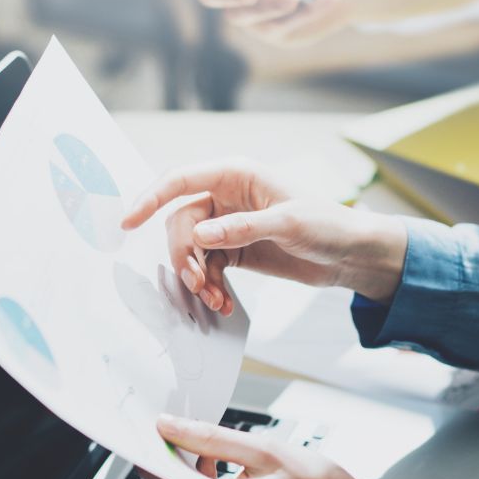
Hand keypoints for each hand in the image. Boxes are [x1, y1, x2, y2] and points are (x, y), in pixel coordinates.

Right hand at [121, 159, 406, 313]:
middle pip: (180, 222)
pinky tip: (222, 303)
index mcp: (237, 175)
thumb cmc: (328, 225)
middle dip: (183, 256)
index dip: (151, 198)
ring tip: (214, 299)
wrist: (350, 255)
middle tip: (198, 283)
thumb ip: (242, 228)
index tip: (128, 222)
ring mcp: (228, 224)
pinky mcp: (234, 249)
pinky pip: (205, 267)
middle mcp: (226, 196)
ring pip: (189, 248)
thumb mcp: (289, 224)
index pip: (181, 180)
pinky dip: (208, 286)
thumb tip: (200, 234)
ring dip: (196, 276)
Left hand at [138, 415, 442, 478]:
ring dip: (187, 463)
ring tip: (208, 439)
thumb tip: (170, 426)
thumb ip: (212, 439)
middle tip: (174, 415)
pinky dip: (200, 478)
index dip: (148, 445)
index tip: (139, 419)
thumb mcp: (266, 451)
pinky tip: (219, 460)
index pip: (162, 476)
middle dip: (169, 450)